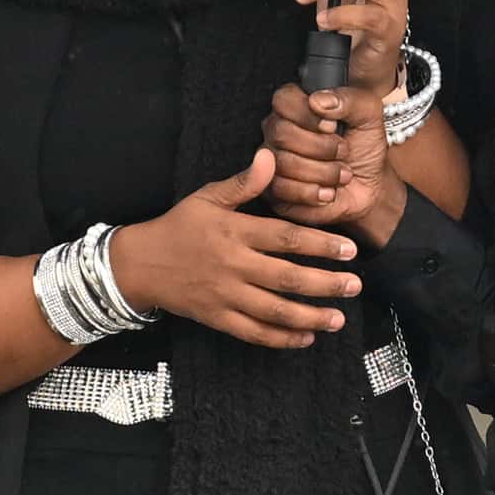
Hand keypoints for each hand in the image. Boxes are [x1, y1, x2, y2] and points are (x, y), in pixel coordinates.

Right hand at [110, 149, 360, 348]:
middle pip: (287, 277)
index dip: (321, 244)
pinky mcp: (217, 318)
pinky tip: (306, 337)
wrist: (139, 264)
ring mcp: (225, 295)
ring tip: (338, 318)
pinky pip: (254, 332)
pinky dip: (281, 338)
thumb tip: (271, 156)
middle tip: (355, 286)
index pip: (286, 238)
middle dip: (325, 283)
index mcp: (234, 231)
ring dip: (310, 316)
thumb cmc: (178, 226)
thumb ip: (243, 183)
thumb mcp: (207, 197)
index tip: (350, 249)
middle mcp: (233, 265)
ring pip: (274, 310)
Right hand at [255, 78, 392, 232]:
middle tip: (343, 151)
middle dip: (321, 147)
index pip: (284, 99)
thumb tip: (319, 100)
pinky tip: (327, 191)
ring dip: (322, 172)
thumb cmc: (363, 149)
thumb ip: (349, 100)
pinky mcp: (274, 189)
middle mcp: (280, 131)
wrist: (369, 187)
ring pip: (283, 163)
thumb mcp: (369, 116)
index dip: (308, 115)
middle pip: (281, 132)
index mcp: (298, 107)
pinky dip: (312, 192)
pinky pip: (282, 188)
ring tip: (342, 174)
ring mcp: (274, 160)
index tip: (332, 126)